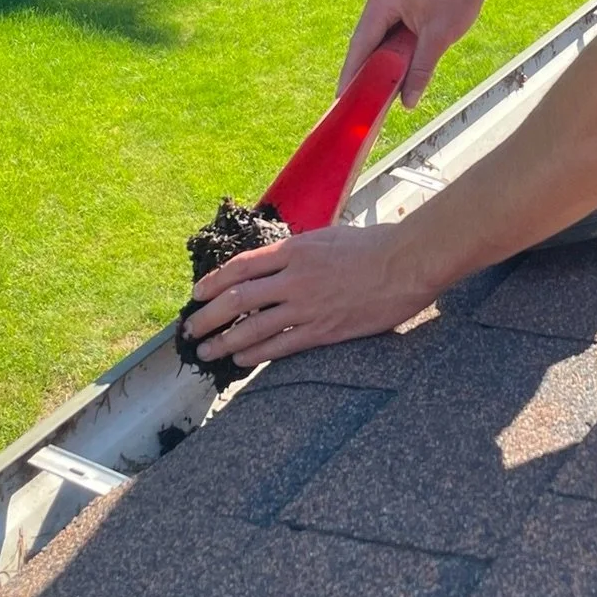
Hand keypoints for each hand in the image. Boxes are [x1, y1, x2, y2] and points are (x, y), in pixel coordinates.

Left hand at [182, 223, 436, 368]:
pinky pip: (282, 345)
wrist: (406, 263)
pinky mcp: (324, 329)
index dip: (212, 282)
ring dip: (225, 341)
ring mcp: (307, 306)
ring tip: (207, 351)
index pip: (240, 267)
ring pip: (254, 327)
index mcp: (293, 251)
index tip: (196, 295)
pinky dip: (257, 353)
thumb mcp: (326, 237)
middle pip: (238, 299)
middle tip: (191, 331)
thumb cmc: (373, 245)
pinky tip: (241, 360)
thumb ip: (297, 252)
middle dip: (208, 317)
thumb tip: (274, 263)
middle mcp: (293, 278)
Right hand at [338, 0, 486, 108]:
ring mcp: (387, 6)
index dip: (350, 73)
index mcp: (381, 3)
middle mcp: (378, 3)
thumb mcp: (438, 38)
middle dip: (360, 74)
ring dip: (375, 66)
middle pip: (363, 45)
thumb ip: (420, 70)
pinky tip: (388, 76)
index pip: (360, 45)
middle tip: (354, 103)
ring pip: (375, 43)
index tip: (342, 97)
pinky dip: (387, 57)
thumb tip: (407, 101)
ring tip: (368, 94)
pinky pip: (387, 39)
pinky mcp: (398, 11)